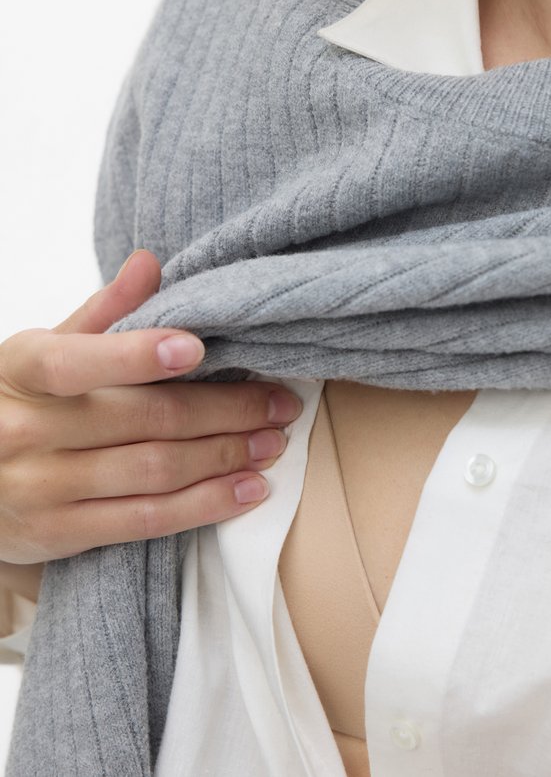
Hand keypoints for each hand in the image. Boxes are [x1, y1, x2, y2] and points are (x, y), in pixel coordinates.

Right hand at [0, 249, 301, 564]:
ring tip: (272, 442)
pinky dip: (204, 506)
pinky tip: (247, 490)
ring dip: (224, 457)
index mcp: (20, 371)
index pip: (74, 361)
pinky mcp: (60, 534)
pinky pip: (145, 521)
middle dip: (221, 411)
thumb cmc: (19, 403)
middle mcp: (25, 431)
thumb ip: (103, 313)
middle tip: (277, 403)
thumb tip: (149, 263)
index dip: (135, 355)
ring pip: (152, 472)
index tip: (196, 348)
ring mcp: (40, 489)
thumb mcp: (45, 351)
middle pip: (140, 419)